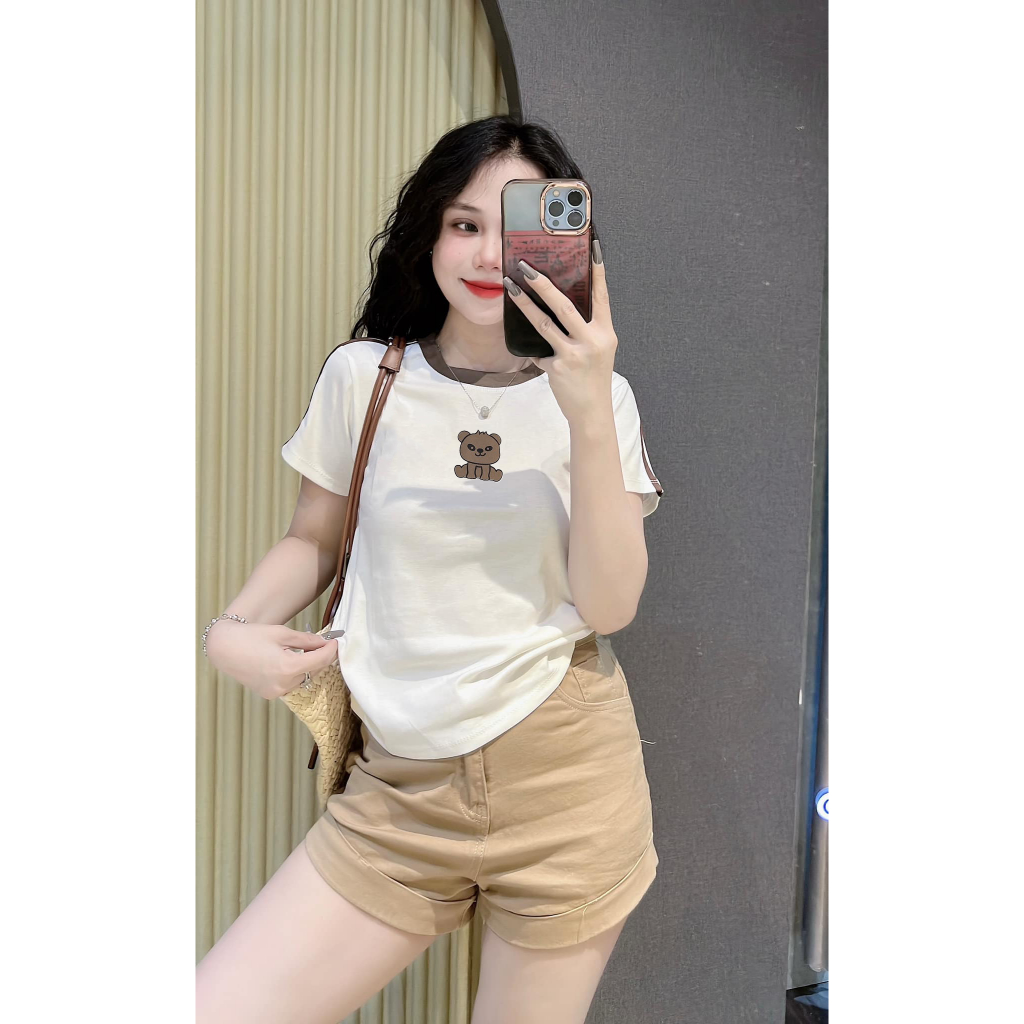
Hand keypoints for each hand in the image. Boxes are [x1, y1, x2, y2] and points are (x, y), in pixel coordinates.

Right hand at [204, 619, 338, 700]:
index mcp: (288, 667)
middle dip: (321, 657)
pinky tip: (289, 661)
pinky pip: (291, 684)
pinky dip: (295, 674)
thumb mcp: (282, 633)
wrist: (224, 647)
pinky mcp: (269, 694)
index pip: (321, 660)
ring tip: (304, 651)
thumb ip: (306, 640)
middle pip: (314, 670)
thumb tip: (324, 642)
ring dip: (308, 666)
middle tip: (323, 643)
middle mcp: (283, 684)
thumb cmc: (252, 636)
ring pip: (303, 679)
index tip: (336, 641)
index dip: (331, 650)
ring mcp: (275, 692)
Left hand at [502, 241, 617, 425]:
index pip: (601, 295)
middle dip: (544, 284)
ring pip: (544, 323)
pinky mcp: (558, 367)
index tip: (592, 246)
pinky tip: (528, 350)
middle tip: (527, 267)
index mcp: (605, 332)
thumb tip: (558, 307)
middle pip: (565, 305)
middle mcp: (593, 340)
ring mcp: (574, 354)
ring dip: (525, 303)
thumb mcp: (597, 350)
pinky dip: (534, 350)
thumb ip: (584, 330)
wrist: (591, 411)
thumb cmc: (592, 378)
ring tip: (511, 287)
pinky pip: (538, 351)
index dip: (598, 271)